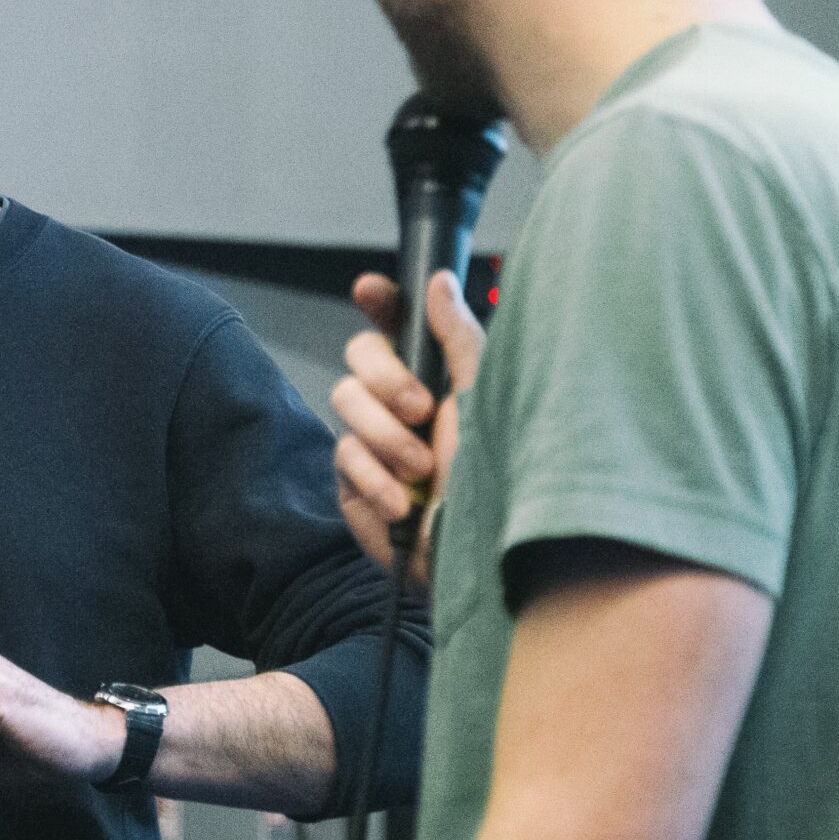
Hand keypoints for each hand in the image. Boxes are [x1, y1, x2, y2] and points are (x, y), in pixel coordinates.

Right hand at [331, 269, 484, 581]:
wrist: (477, 556)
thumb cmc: (496, 482)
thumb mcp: (486, 400)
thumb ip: (459, 338)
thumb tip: (439, 282)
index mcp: (439, 377)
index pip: (397, 324)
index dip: (380, 302)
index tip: (369, 290)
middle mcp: (403, 404)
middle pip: (359, 355)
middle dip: (386, 379)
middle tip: (422, 411)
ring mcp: (375, 443)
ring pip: (345, 402)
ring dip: (387, 438)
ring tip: (423, 470)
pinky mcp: (354, 484)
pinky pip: (342, 457)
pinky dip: (374, 479)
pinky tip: (402, 503)